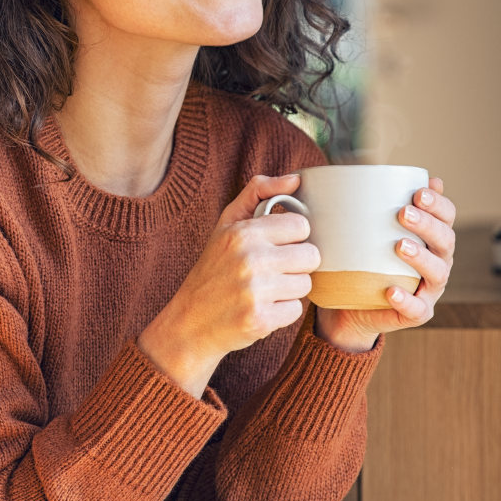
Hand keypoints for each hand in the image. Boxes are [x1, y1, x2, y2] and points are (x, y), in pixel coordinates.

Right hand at [138, 174, 320, 396]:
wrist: (190, 322)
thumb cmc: (213, 269)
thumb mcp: (226, 224)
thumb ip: (258, 193)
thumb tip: (296, 179)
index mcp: (243, 233)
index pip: (301, 226)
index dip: (291, 237)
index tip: (275, 246)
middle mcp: (249, 259)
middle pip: (310, 256)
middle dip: (295, 264)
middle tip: (272, 270)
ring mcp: (255, 291)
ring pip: (306, 284)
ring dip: (289, 289)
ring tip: (264, 290)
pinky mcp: (261, 320)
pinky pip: (296, 310)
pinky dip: (282, 312)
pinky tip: (261, 308)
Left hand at [315, 177, 455, 352]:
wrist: (349, 305)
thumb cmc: (361, 259)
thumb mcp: (363, 230)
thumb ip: (369, 204)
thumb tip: (360, 167)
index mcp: (430, 238)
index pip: (446, 216)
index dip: (439, 204)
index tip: (418, 192)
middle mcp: (437, 261)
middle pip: (445, 241)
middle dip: (428, 224)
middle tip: (403, 213)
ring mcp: (428, 289)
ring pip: (438, 273)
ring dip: (421, 258)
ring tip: (399, 246)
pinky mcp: (415, 313)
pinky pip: (416, 309)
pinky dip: (406, 300)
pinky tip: (392, 290)